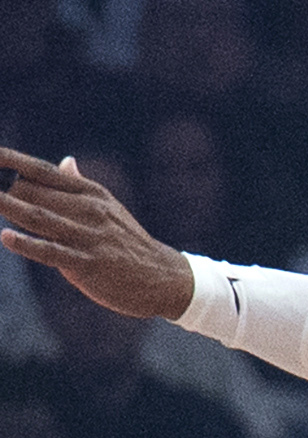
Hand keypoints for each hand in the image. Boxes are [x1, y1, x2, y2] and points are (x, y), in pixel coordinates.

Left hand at [0, 148, 197, 321]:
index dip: (14, 161)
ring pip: (40, 218)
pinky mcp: (88, 263)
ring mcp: (89, 236)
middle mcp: (89, 209)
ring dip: (8, 207)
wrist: (161, 276)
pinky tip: (6, 237)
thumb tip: (66, 161)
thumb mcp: (108, 208)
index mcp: (91, 193)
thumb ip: (80, 186)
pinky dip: (28, 244)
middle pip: (36, 192)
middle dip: (4, 185)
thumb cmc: (127, 241)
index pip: (44, 172)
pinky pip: (52, 252)